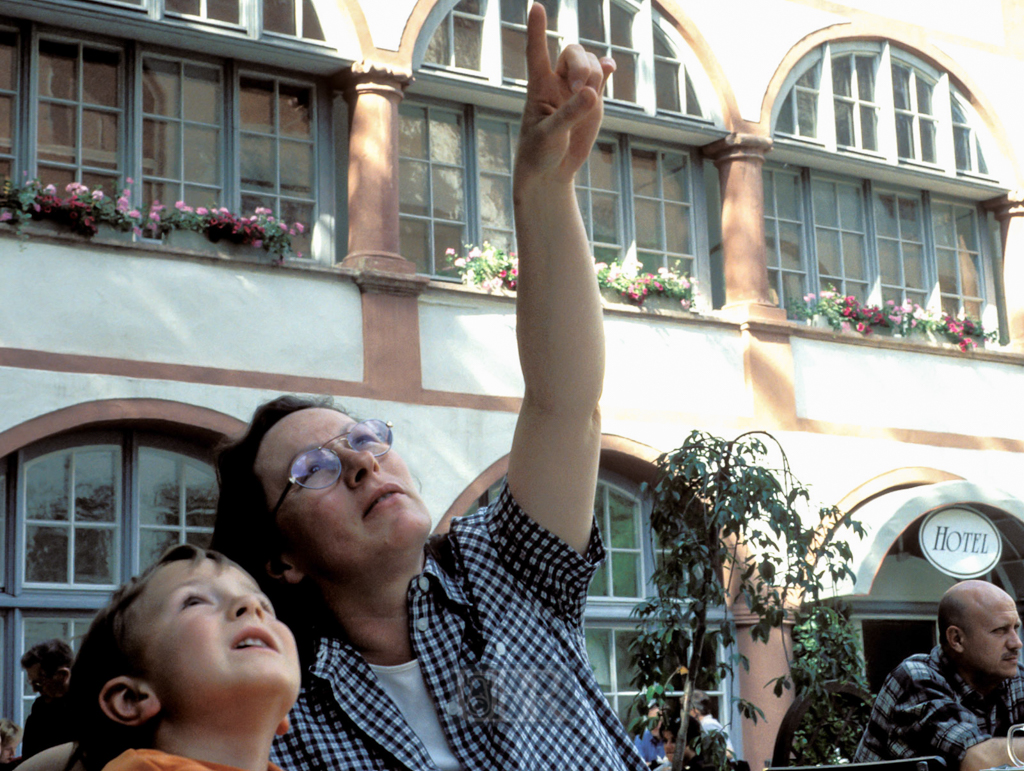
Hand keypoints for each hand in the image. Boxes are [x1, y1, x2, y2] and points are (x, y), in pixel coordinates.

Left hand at [514, 3, 614, 186]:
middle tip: (582, 88)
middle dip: (582, 65)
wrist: (551, 171)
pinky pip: (602, 76)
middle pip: (574, 53)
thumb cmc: (539, 152)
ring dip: (595, 74)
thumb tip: (591, 92)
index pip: (537, 52)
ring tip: (590, 99)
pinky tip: (611, 67)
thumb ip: (569, 114)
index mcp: (538, 87)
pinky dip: (607, 69)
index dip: (537, 30)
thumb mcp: (550, 134)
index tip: (536, 6)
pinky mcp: (593, 101)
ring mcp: (577, 90)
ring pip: (591, 63)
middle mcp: (557, 82)